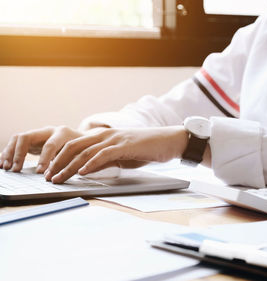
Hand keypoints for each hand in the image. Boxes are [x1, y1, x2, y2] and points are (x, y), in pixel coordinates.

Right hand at [0, 126, 83, 172]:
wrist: (81, 138)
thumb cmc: (82, 148)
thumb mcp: (81, 153)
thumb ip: (72, 162)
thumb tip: (60, 176)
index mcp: (62, 133)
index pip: (50, 144)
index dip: (45, 159)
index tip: (40, 173)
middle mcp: (48, 130)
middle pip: (27, 137)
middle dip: (20, 154)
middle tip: (16, 170)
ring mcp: (38, 133)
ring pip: (18, 139)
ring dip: (10, 153)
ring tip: (6, 168)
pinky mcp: (31, 139)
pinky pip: (15, 143)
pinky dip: (8, 153)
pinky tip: (3, 164)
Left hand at [44, 126, 188, 183]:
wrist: (170, 140)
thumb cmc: (149, 148)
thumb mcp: (123, 155)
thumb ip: (106, 160)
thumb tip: (89, 170)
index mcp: (104, 136)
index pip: (75, 145)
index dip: (60, 158)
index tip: (50, 172)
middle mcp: (106, 135)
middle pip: (73, 146)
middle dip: (57, 162)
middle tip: (48, 176)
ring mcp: (115, 139)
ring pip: (85, 151)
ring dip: (69, 166)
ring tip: (59, 178)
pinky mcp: (125, 145)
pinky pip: (103, 154)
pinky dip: (91, 163)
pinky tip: (82, 172)